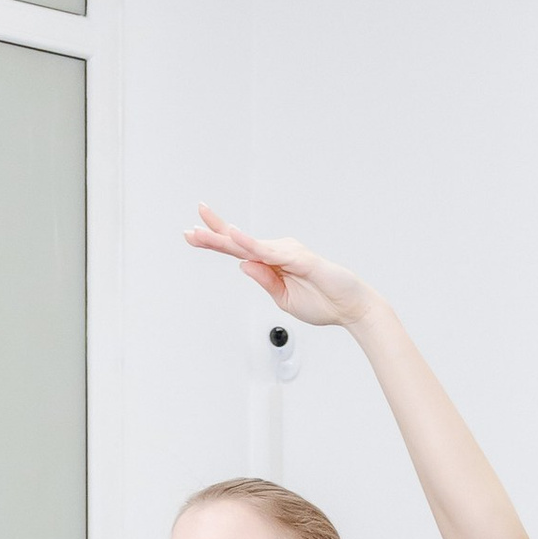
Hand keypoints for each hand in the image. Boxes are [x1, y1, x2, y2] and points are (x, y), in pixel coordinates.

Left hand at [185, 205, 369, 327]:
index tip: (192, 234)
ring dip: (222, 239)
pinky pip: (269, 251)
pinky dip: (250, 244)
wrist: (350, 308)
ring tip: (198, 234)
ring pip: (248, 244)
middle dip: (212, 234)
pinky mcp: (298, 258)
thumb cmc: (322, 303)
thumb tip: (243, 264)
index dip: (216, 240)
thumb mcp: (284, 299)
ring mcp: (287, 253)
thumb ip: (265, 281)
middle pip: (238, 241)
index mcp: (271, 264)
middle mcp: (277, 252)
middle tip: (187, 230)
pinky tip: (234, 236)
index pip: (238, 249)